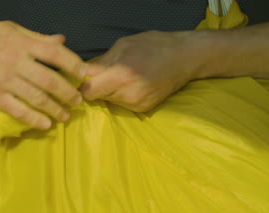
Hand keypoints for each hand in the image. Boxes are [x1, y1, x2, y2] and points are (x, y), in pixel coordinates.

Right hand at [0, 21, 87, 128]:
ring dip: (55, 109)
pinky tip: (45, 124)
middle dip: (68, 93)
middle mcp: (15, 61)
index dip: (73, 64)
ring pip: (37, 98)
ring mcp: (4, 80)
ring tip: (66, 116)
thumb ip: (37, 37)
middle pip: (50, 81)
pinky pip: (18, 110)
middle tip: (78, 101)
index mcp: (21, 42)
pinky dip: (34, 119)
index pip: (55, 53)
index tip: (83, 73)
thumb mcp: (10, 29)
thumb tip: (62, 40)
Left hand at [81, 30, 201, 111]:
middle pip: (97, 97)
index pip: (88, 92)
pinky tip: (133, 84)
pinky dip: (121, 95)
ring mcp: (136, 105)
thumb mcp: (123, 46)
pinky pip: (122, 104)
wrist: (185, 58)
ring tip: (123, 77)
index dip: (83, 85)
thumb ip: (102, 62)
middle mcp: (127, 95)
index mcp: (120, 76)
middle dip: (96, 87)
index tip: (84, 78)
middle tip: (105, 75)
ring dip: (109, 91)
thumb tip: (84, 73)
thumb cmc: (153, 46)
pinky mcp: (143, 109)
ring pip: (109, 101)